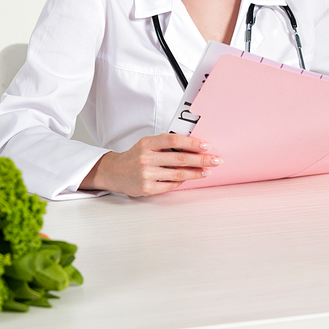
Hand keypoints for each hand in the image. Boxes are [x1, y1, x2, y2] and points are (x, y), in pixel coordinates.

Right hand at [80, 133, 221, 196]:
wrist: (114, 172)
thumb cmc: (135, 156)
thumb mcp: (147, 143)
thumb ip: (165, 143)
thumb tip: (192, 144)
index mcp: (147, 143)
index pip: (173, 140)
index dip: (191, 142)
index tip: (206, 145)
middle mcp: (146, 158)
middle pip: (179, 158)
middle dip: (200, 159)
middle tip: (215, 160)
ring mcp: (146, 174)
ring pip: (177, 174)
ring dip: (196, 173)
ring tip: (207, 171)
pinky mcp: (147, 189)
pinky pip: (170, 186)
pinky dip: (182, 182)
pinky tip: (190, 179)